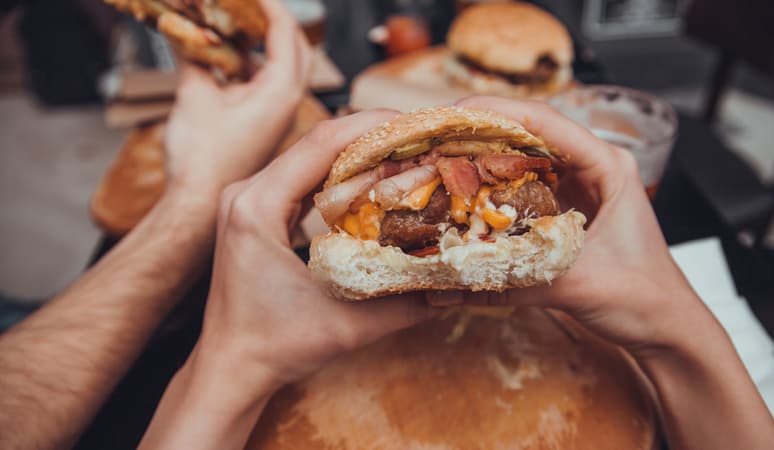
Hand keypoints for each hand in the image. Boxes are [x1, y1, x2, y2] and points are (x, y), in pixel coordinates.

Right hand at [164, 0, 311, 196]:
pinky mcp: (268, 127)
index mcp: (279, 92)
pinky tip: (234, 60)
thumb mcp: (194, 96)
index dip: (271, 6)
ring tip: (241, 23)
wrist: (200, 207)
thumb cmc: (201, 160)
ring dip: (269, 43)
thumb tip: (188, 27)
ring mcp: (280, 116)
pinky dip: (259, 65)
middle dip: (277, 22)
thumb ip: (196, 55)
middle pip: (297, 49)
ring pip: (287, 68)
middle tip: (252, 6)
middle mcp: (288, 104)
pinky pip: (273, 85)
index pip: (287, 34)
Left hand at [193, 110, 436, 396]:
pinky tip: (373, 180)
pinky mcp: (253, 211)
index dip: (373, 127)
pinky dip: (338, 175)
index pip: (321, 144)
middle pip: (316, 144)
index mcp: (256, 207)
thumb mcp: (348, 327)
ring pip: (309, 157)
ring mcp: (246, 199)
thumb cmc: (275, 349)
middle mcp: (245, 193)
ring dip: (356, 153)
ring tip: (405, 153)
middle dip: (371, 136)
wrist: (229, 369)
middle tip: (422, 137)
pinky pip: (301, 178)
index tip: (417, 124)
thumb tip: (456, 284)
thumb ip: (405, 305)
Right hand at [429, 96, 712, 356]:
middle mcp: (592, 168)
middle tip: (435, 137)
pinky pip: (524, 189)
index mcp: (607, 167)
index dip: (498, 112)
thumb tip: (447, 288)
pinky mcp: (566, 210)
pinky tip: (465, 195)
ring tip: (441, 160)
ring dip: (485, 159)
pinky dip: (495, 190)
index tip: (455, 112)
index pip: (547, 123)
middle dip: (482, 132)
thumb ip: (510, 286)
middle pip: (530, 134)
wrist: (664, 326)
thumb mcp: (576, 286)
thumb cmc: (643, 297)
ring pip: (524, 159)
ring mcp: (579, 188)